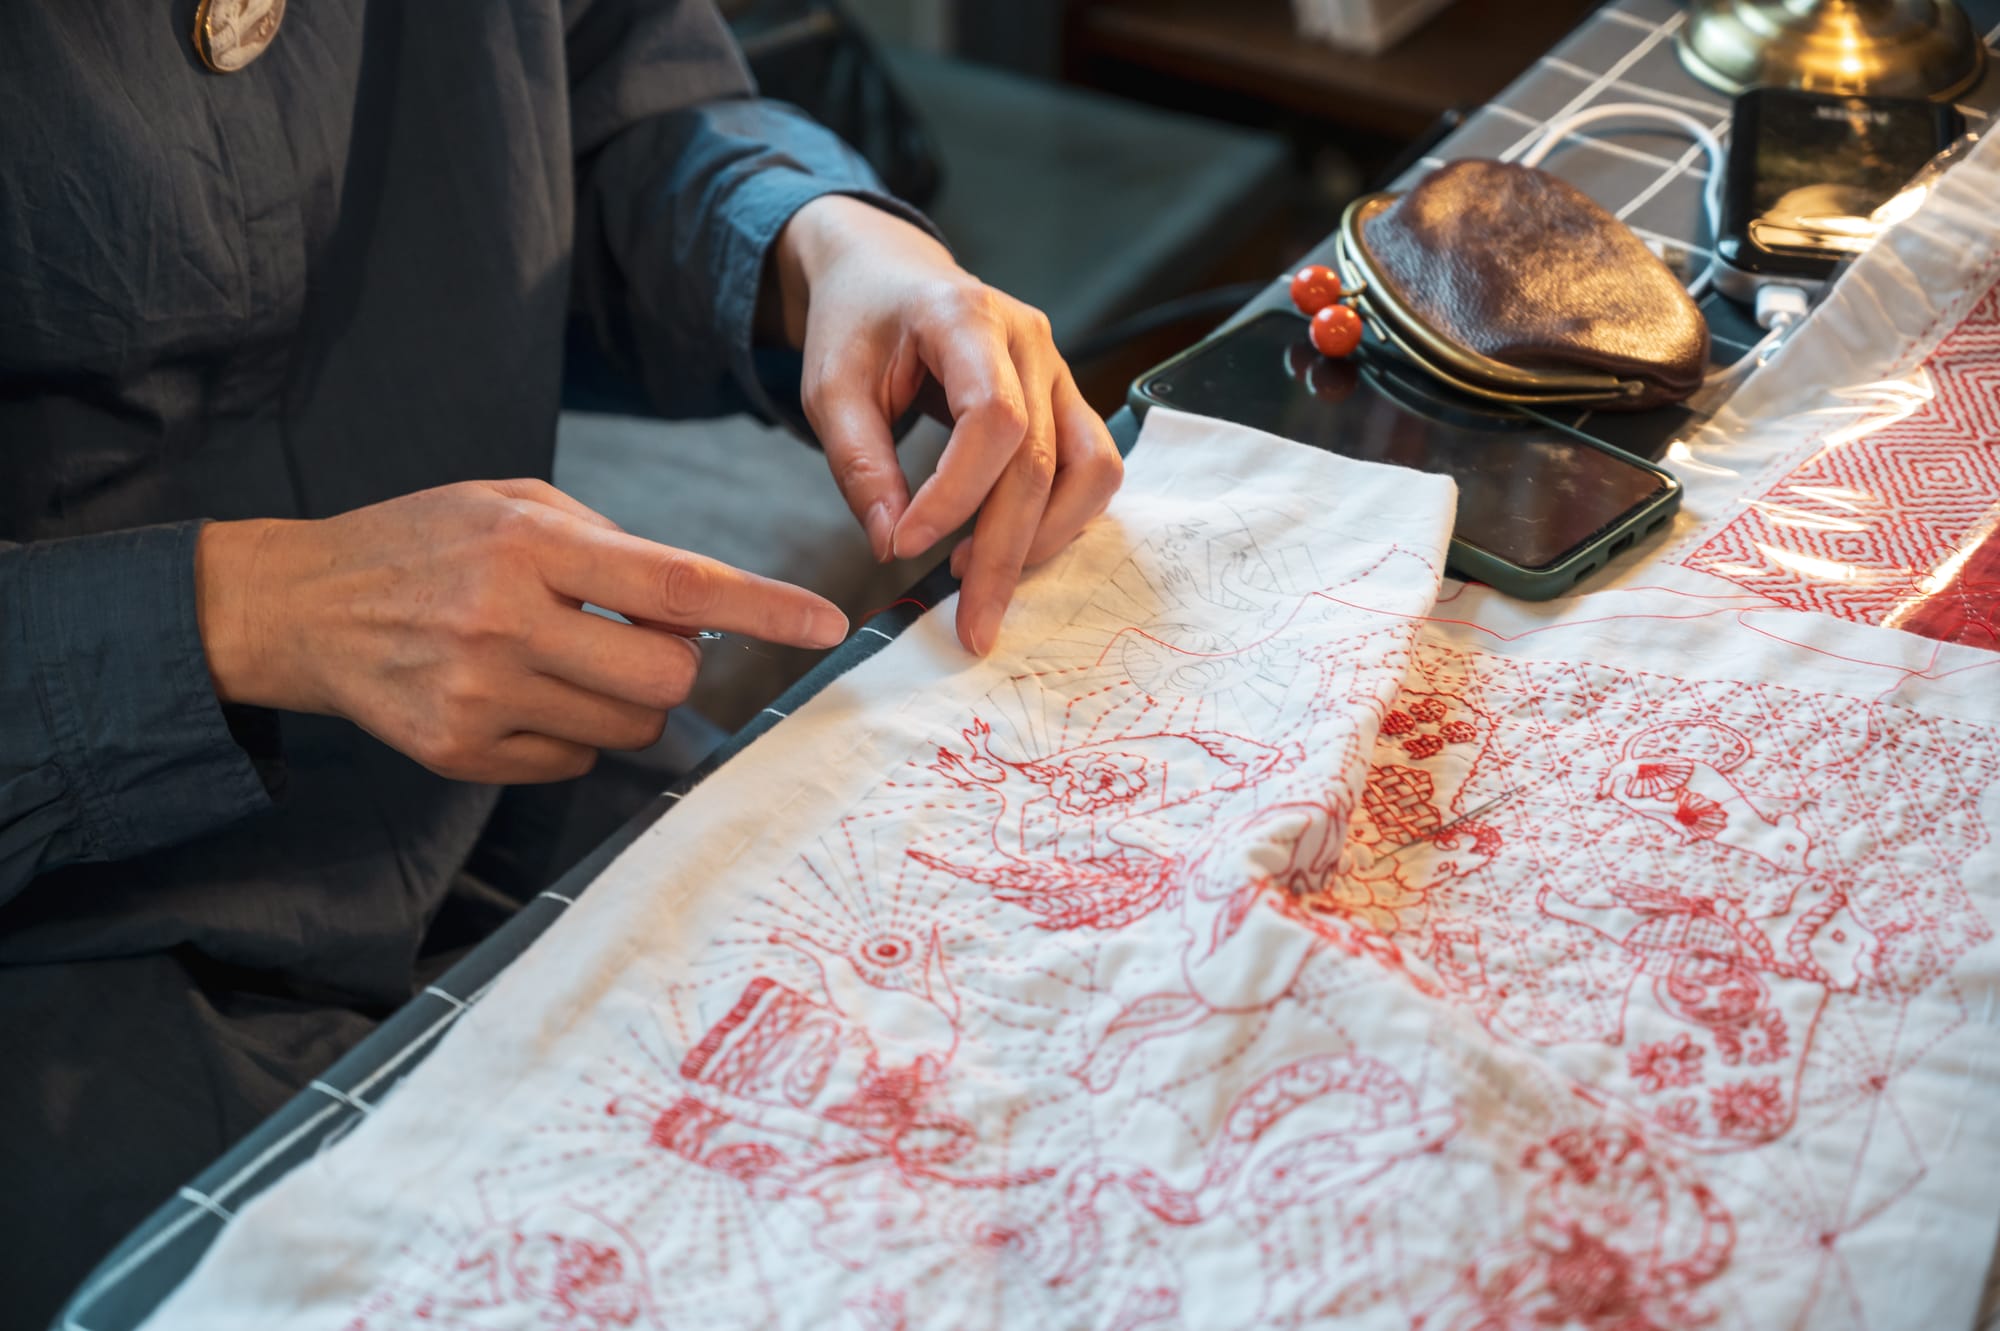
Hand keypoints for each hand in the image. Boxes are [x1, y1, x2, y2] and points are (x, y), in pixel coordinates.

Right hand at [194, 480, 847, 783]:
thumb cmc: (425, 542)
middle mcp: (505, 621)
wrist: (300, 605)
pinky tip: (516, 693)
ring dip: (624, 699)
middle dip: (675, 662)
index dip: (762, 608)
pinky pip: (572, 762)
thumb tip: (695, 608)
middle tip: (635, 637)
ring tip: (563, 659)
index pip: (676, 582)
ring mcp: (478, 695)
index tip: (826, 625)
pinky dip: (569, 734)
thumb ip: (610, 546)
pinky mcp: (456, 753)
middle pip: (667, 675)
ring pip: (628, 728)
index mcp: (529, 544)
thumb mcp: (513, 503)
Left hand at [769, 196, 1123, 655]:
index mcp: (967, 319)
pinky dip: (1062, 522)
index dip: (957, 494)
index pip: (993, 418)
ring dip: (1046, 541)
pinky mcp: (1068, 403)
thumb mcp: (831, 387)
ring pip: (1090, 471)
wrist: (889, 274)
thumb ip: (859, 465)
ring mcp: (1060, 371)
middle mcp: (1030, 342)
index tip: (907, 547)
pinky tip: (1007, 548)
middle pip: (1042, 462)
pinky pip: (1093, 471)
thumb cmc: (857, 326)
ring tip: (981, 581)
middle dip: (1003, 553)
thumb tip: (894, 546)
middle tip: (970, 626)